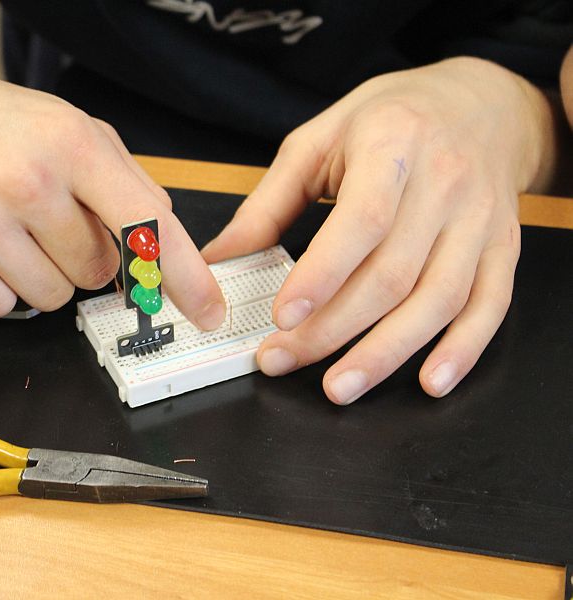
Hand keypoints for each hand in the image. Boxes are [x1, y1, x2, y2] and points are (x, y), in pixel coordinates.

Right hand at [0, 50, 225, 326]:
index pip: (146, 225)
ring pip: (51, 298)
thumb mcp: (65, 127)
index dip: (183, 277)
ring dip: (38, 272)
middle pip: (97, 273)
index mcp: (70, 144)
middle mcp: (26, 181)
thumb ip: (123, 183)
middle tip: (40, 214)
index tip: (207, 312)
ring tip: (4, 225)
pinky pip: (1, 307)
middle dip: (79, 254)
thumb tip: (162, 248)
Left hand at [202, 57, 555, 403]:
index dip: (322, 276)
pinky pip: (490, 305)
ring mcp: (479, 220)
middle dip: (332, 329)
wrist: (481, 103)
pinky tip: (431, 382)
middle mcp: (445, 184)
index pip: (361, 222)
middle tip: (281, 359)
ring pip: (437, 300)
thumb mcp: (318, 141)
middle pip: (391, 274)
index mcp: (392, 147)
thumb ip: (268, 203)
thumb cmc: (390, 119)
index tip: (282, 317)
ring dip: (387, 353)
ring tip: (340, 386)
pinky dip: (464, 350)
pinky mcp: (503, 247)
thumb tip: (220, 256)